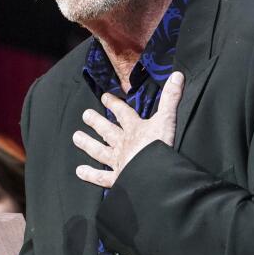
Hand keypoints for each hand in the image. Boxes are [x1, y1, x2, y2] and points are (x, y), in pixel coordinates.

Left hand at [74, 71, 184, 188]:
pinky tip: (79, 172)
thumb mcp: (167, 119)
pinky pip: (101, 177)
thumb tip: (177, 75)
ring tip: (76, 137)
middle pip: (108, 131)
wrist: (153, 173)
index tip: (104, 97)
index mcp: (135, 129)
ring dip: (88, 144)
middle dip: (96, 122)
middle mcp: (123, 144)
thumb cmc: (160, 146)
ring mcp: (119, 162)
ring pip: (100, 152)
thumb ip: (171, 98)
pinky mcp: (118, 179)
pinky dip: (90, 175)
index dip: (114, 104)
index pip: (123, 113)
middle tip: (85, 115)